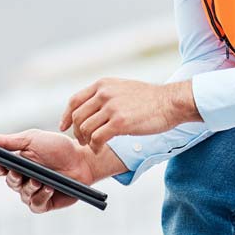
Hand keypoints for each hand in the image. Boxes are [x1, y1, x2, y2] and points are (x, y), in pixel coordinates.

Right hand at [0, 129, 125, 214]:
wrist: (83, 159)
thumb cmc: (58, 147)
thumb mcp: (32, 139)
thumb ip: (8, 141)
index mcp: (15, 162)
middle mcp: (22, 178)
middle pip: (8, 182)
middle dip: (13, 177)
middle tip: (19, 172)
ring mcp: (33, 192)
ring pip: (22, 194)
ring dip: (29, 187)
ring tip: (39, 180)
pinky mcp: (45, 203)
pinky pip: (35, 205)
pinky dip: (40, 197)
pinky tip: (49, 188)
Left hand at [60, 78, 199, 150]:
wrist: (170, 102)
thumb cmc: (150, 99)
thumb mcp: (122, 89)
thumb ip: (106, 95)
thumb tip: (91, 108)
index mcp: (103, 84)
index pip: (75, 100)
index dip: (66, 115)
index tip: (64, 126)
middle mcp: (104, 93)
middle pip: (77, 116)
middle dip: (77, 131)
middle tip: (83, 141)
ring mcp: (111, 107)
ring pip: (85, 128)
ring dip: (86, 141)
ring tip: (93, 146)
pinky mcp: (120, 122)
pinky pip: (97, 138)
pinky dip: (95, 147)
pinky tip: (100, 149)